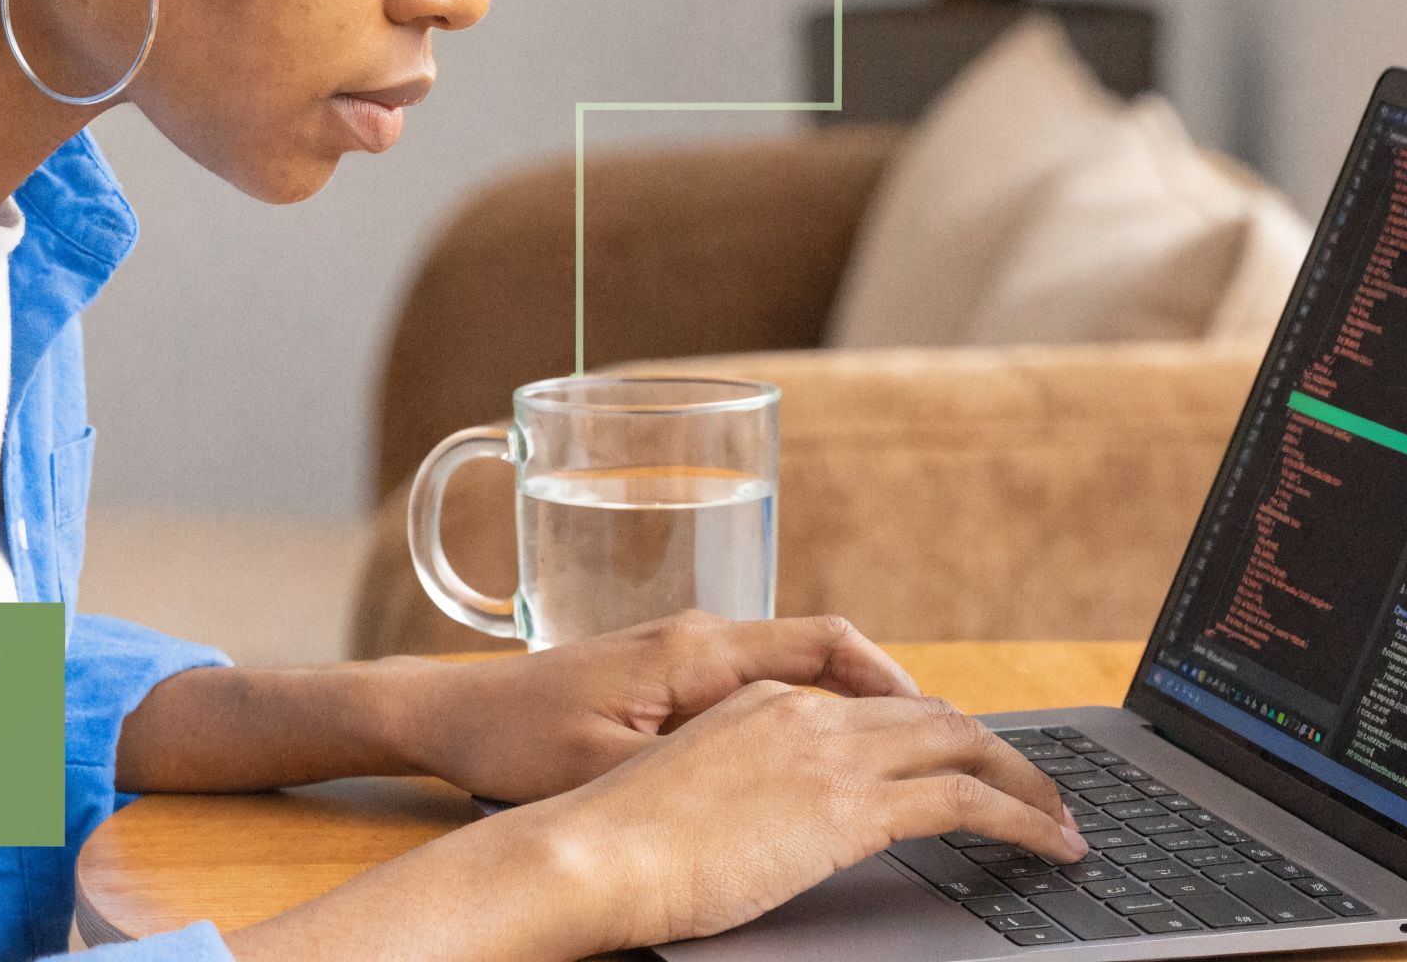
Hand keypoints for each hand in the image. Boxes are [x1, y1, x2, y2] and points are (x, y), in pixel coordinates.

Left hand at [380, 611, 918, 802]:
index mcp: (696, 651)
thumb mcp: (611, 762)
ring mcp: (685, 653)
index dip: (892, 683)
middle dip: (896, 698)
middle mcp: (700, 637)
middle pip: (828, 649)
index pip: (826, 643)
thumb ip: (700, 760)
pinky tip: (827, 759)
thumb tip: (786, 769)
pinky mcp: (667, 676)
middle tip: (958, 747)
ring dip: (858, 706)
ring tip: (911, 757)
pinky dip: (812, 711)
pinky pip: (765, 682)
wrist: (449, 713)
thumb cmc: (516, 740)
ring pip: (800, 667)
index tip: (940, 723)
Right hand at [516, 682, 1087, 955]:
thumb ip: (743, 793)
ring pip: (964, 746)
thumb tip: (768, 828)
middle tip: (1038, 794)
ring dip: (1026, 784)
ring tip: (1062, 824)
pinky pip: (965, 802)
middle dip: (997, 754)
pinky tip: (1050, 847)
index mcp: (764, 702)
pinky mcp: (848, 807)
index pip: (877, 708)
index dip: (935, 734)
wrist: (589, 851)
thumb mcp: (690, 797)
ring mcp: (831, 755)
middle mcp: (807, 713)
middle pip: (933, 718)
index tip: (966, 765)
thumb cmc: (614, 844)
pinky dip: (1023, 819)